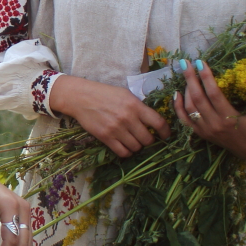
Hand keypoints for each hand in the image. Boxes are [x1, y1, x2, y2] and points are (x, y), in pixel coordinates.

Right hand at [48, 74, 170, 157]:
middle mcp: (128, 118)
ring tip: (132, 141)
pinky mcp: (105, 137)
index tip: (165, 135)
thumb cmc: (104, 94)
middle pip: (148, 139)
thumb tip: (152, 120)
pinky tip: (125, 146)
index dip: (165, 132)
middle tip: (144, 137)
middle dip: (148, 140)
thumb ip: (139, 107)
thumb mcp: (125, 94)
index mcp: (135, 105)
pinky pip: (123, 152)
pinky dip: (127, 152)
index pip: (159, 123)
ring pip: (136, 147)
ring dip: (137, 146)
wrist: (80, 97)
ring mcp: (116, 129)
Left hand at [171, 58, 245, 161]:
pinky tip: (177, 94)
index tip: (201, 63)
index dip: (206, 78)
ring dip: (186, 90)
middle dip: (191, 79)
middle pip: (198, 98)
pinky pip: (185, 120)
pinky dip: (178, 107)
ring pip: (190, 108)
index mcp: (229, 119)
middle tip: (185, 63)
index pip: (214, 94)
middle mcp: (214, 124)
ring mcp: (205, 130)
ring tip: (186, 74)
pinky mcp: (200, 134)